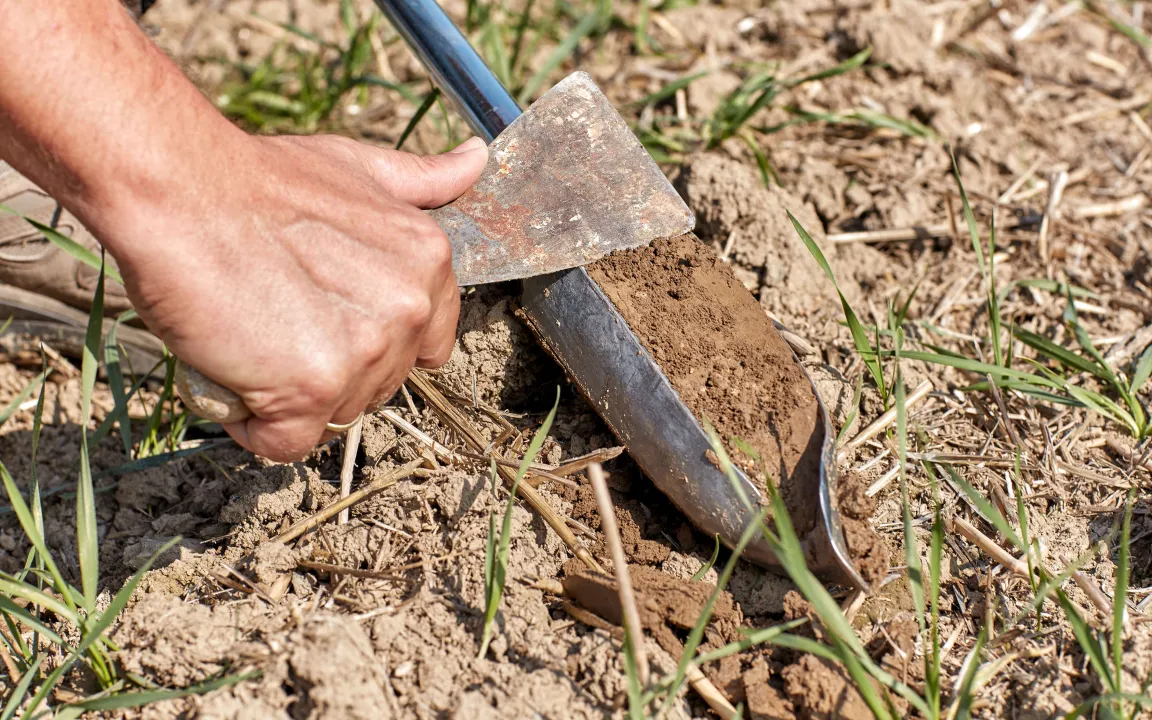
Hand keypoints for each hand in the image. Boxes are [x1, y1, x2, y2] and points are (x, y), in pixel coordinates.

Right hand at [108, 133, 487, 460]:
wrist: (178, 190)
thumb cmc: (257, 181)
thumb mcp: (356, 169)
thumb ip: (421, 182)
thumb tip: (477, 160)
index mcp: (429, 261)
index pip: (426, 346)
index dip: (370, 340)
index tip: (325, 313)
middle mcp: (409, 308)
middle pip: (377, 385)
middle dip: (328, 367)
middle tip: (275, 314)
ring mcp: (365, 352)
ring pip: (335, 414)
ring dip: (288, 394)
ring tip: (251, 333)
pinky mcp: (312, 389)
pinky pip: (288, 442)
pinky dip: (252, 423)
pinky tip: (231, 370)